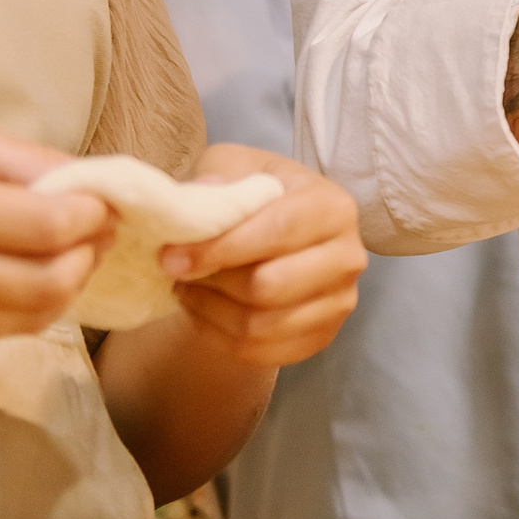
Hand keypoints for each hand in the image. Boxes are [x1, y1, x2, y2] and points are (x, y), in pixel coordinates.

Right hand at [0, 120, 111, 350]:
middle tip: (100, 228)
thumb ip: (30, 162)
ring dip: (70, 284)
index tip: (105, 200)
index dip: (95, 215)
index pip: (51, 228)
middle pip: (52, 281)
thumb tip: (98, 181)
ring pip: (34, 316)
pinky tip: (31, 274)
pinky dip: (33, 306)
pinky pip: (2, 332)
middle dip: (92, 253)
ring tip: (73, 251)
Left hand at [154, 144, 363, 367]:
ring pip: (261, 326)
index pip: (279, 231)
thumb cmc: (255, 195)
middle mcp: (348, 256)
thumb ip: (220, 174)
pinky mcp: (323, 336)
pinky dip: (219, 337)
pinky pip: (261, 353)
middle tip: (177, 273)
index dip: (221, 248)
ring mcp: (339, 302)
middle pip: (270, 286)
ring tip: (188, 288)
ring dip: (210, 311)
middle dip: (213, 282)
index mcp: (333, 206)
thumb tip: (207, 194)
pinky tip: (204, 310)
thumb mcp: (235, 165)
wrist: (278, 232)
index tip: (171, 257)